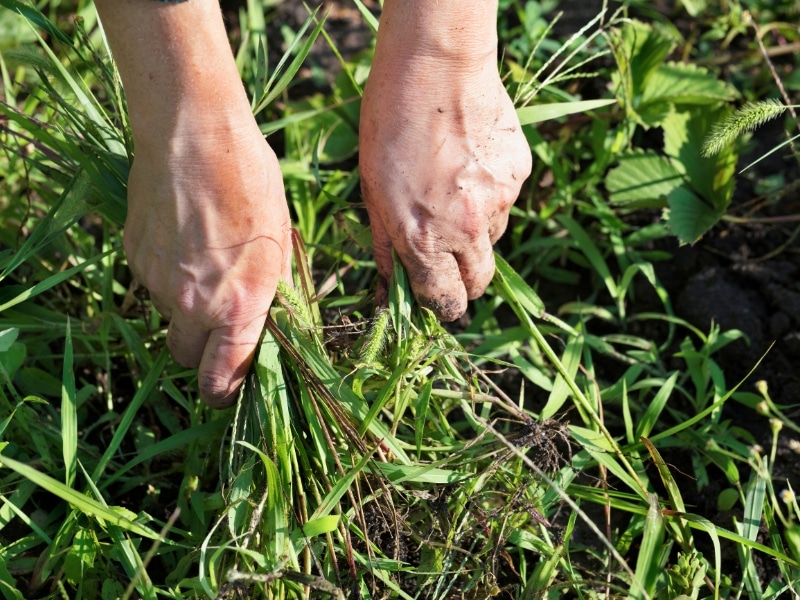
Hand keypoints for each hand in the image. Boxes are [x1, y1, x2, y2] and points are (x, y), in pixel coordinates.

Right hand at [124, 122, 289, 407]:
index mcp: (239, 306)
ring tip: (205, 261)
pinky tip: (183, 239)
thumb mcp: (280, 243)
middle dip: (202, 352)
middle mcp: (193, 304)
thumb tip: (270, 325)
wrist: (194, 134)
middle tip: (219, 326)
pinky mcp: (133, 257)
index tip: (230, 390)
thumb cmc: (252, 183)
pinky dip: (166, 276)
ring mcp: (156, 282)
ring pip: (168, 317)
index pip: (222, 379)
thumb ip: (271, 294)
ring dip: (184, 307)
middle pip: (186, 358)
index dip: (226, 393)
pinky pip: (150, 284)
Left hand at [359, 7, 531, 320]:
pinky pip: (505, 200)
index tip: (439, 300)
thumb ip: (386, 245)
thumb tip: (388, 288)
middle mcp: (467, 229)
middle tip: (449, 258)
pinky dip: (490, 193)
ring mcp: (499, 201)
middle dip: (465, 281)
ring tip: (452, 188)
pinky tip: (470, 162)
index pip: (445, 301)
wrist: (436, 67)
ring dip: (476, 230)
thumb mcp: (371, 191)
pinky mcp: (518, 175)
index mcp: (424, 240)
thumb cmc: (389, 125)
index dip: (442, 306)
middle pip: (479, 283)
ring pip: (493, 238)